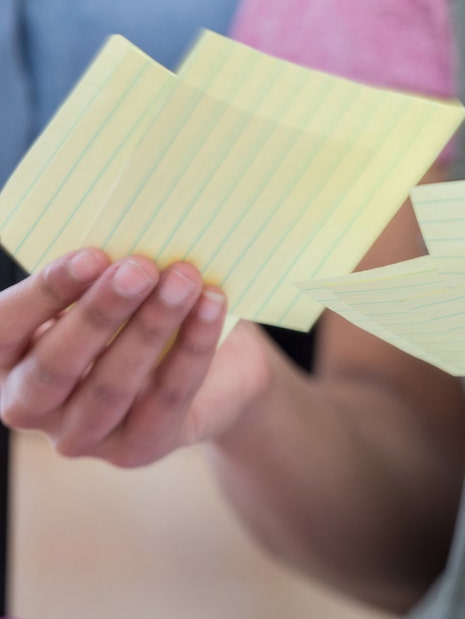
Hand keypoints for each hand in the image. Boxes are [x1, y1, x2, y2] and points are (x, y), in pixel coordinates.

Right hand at [0, 248, 270, 466]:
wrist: (213, 370)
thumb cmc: (141, 313)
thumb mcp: (113, 291)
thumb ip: (101, 275)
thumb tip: (122, 246)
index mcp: (5, 358)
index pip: (4, 327)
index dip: (46, 292)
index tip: (93, 255)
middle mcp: (30, 405)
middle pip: (55, 365)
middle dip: (101, 312)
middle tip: (141, 268)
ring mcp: (81, 436)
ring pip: (112, 386)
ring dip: (150, 328)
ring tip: (183, 279)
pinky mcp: (137, 449)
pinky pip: (166, 398)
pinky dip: (193, 348)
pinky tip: (211, 306)